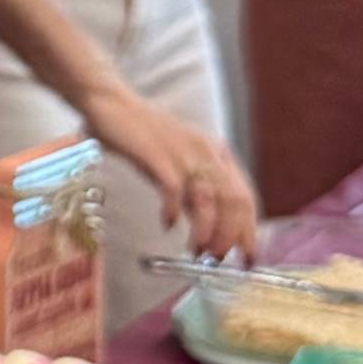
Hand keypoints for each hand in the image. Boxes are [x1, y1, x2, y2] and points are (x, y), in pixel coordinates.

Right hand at [80, 88, 257, 261]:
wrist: (113, 105)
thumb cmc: (145, 138)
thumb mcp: (180, 165)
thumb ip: (196, 194)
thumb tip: (210, 232)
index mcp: (216, 153)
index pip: (245, 197)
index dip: (249, 230)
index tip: (247, 258)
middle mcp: (206, 152)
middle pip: (232, 200)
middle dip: (229, 236)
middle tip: (217, 259)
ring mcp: (183, 152)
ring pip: (208, 198)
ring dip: (206, 230)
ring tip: (197, 250)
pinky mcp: (157, 154)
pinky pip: (174, 188)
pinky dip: (174, 210)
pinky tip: (167, 223)